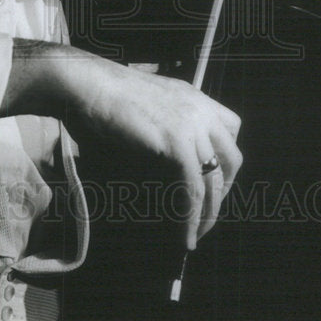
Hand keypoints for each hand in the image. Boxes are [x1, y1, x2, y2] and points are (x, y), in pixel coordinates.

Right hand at [74, 59, 241, 249]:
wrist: (88, 84)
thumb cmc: (104, 94)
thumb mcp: (148, 106)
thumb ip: (164, 127)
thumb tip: (163, 163)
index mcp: (195, 97)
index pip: (232, 128)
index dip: (227, 160)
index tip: (213, 185)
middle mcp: (200, 109)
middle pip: (232, 158)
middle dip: (223, 192)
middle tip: (207, 215)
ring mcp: (191, 124)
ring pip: (214, 179)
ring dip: (208, 213)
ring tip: (196, 236)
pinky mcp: (176, 142)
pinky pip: (192, 188)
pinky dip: (190, 216)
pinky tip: (184, 235)